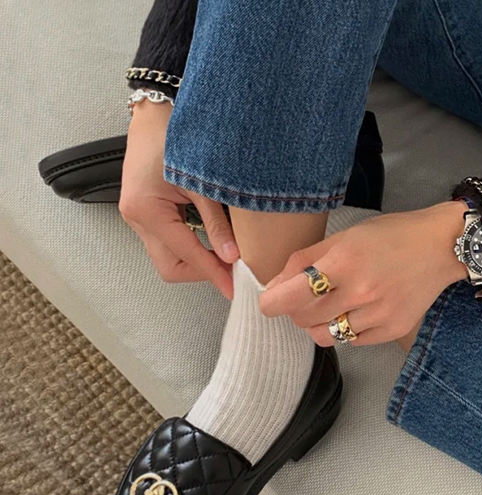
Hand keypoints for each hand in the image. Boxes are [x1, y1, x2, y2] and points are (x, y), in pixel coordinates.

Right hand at [119, 100, 237, 298]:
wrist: (156, 110)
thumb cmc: (175, 135)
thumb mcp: (202, 181)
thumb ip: (217, 223)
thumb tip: (233, 257)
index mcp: (148, 210)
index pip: (187, 256)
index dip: (213, 274)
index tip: (234, 288)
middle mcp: (136, 218)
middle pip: (170, 267)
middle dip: (201, 272)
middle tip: (232, 270)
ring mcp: (137, 218)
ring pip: (168, 258)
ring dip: (196, 261)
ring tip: (225, 256)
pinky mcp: (143, 214)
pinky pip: (167, 243)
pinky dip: (189, 248)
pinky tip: (211, 242)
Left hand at [259, 203, 468, 345]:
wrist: (440, 247)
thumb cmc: (390, 236)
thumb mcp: (344, 237)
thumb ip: (305, 260)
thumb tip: (275, 286)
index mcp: (343, 262)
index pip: (292, 295)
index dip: (272, 303)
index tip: (268, 304)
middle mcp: (360, 292)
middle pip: (304, 319)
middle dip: (296, 311)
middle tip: (305, 299)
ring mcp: (378, 315)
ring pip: (326, 336)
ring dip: (319, 324)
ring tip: (331, 307)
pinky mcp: (392, 330)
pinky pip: (352, 342)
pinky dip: (346, 330)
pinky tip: (356, 312)